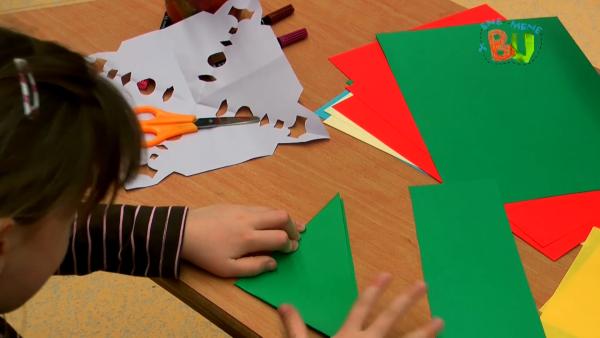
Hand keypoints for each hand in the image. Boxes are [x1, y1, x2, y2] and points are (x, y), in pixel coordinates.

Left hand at [181, 205, 303, 276]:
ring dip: (285, 218)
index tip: (291, 249)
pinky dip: (271, 214)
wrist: (183, 231)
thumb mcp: (227, 269)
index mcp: (249, 238)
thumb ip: (253, 267)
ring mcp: (244, 210)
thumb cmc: (205, 254)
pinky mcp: (236, 205)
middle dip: (293, 227)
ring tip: (293, 226)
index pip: (280, 238)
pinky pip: (261, 207)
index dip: (289, 244)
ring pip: (272, 209)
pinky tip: (271, 220)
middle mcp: (250, 220)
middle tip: (296, 236)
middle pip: (282, 216)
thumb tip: (274, 263)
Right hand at [278, 273, 443, 337]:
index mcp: (348, 335)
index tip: (387, 275)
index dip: (374, 290)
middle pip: (391, 317)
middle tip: (423, 285)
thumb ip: (295, 327)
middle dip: (407, 300)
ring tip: (441, 321)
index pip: (362, 307)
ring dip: (426, 331)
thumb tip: (285, 304)